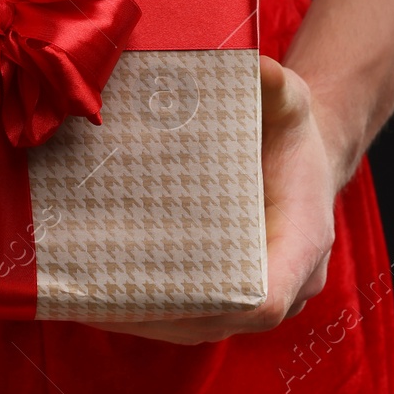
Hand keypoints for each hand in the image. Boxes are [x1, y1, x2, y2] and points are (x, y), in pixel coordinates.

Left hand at [91, 55, 338, 343]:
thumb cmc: (293, 130)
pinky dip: (152, 313)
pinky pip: (195, 317)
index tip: (161, 293)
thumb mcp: (290, 98)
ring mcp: (261, 294)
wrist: (306, 155)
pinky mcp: (235, 293)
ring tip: (86, 301)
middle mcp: (287, 281)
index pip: (265, 298)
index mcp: (303, 240)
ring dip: (146, 320)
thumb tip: (251, 67)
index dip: (216, 306)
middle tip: (97, 298)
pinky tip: (105, 297)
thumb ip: (275, 84)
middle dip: (158, 316)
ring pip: (202, 327)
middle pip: (219, 321)